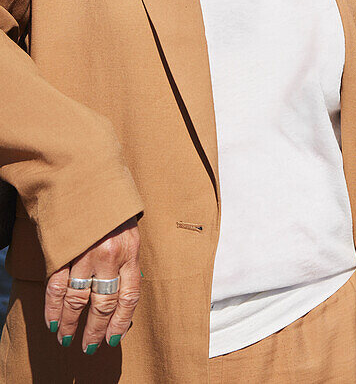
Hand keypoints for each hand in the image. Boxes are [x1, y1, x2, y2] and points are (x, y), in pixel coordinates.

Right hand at [44, 217, 140, 353]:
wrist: (91, 180)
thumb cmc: (114, 211)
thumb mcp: (131, 234)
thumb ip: (128, 264)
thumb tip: (123, 300)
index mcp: (131, 251)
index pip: (129, 297)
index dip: (120, 323)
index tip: (113, 340)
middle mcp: (109, 255)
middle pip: (103, 303)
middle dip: (95, 330)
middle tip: (89, 347)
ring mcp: (85, 253)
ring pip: (77, 299)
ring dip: (70, 323)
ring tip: (66, 339)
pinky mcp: (64, 249)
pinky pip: (56, 286)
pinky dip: (53, 308)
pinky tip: (52, 322)